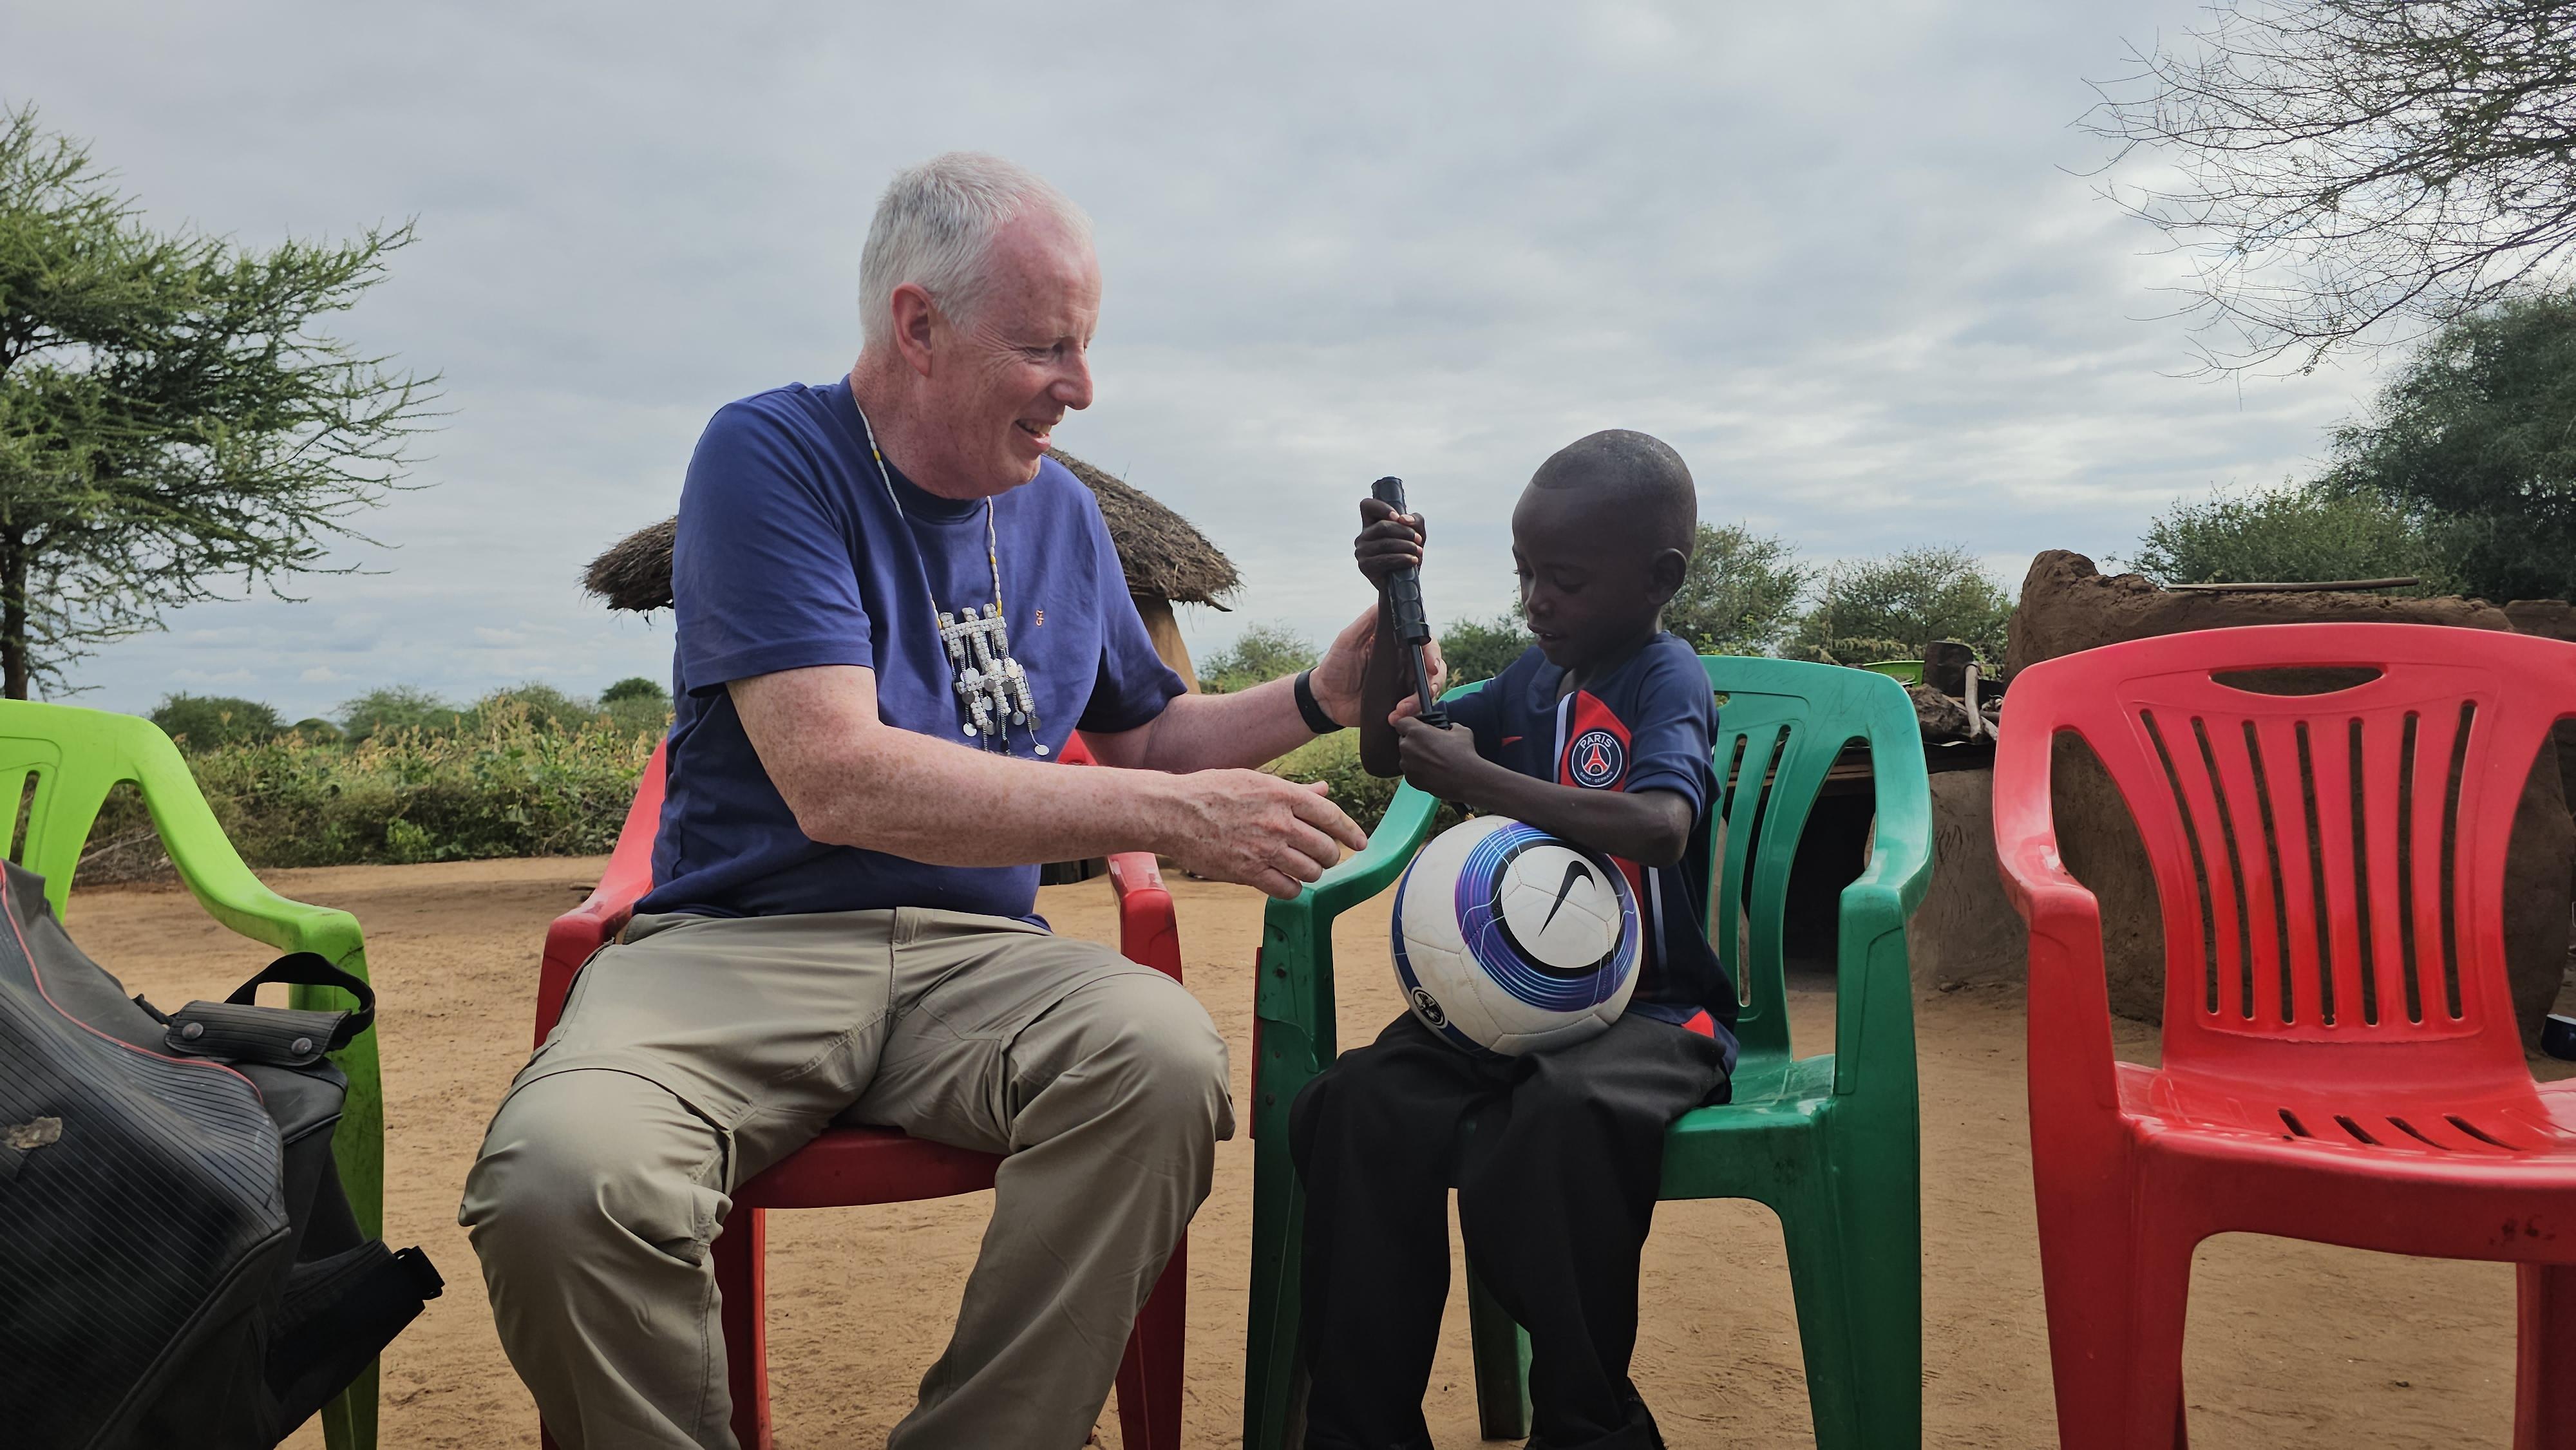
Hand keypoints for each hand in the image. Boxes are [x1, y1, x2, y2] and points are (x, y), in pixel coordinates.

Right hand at [1162, 770, 1369, 899]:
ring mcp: (1265, 849)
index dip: (1351, 832)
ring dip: (1311, 873)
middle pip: (1326, 849)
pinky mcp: (1249, 872)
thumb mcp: (1255, 780)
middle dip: (1328, 855)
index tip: (1360, 843)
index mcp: (1283, 794)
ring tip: (1299, 867)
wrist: (1173, 812)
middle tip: (1320, 856)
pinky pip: (1288, 889)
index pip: (1332, 816)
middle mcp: (1279, 822)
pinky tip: (1284, 881)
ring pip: (1311, 872)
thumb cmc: (1211, 791)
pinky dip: (1292, 889)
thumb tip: (1323, 791)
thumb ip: (1294, 790)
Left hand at [1309, 609, 1446, 727]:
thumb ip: (1368, 620)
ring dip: (1418, 701)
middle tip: (1427, 690)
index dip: (1432, 653)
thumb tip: (1387, 600)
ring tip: (1400, 710)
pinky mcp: (1400, 705)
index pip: (1425, 643)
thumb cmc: (1335, 666)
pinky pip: (1415, 709)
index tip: (1430, 665)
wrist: (1325, 699)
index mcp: (1397, 645)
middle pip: (1434, 668)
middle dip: (1433, 680)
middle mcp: (1405, 664)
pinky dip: (1410, 713)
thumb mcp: (1348, 639)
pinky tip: (1395, 717)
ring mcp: (1404, 685)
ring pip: (1428, 690)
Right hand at [1354, 496, 1425, 590]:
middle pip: (1383, 526)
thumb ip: (1415, 521)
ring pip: (1385, 543)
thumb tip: (1403, 519)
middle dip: (1405, 532)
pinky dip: (1402, 559)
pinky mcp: (1365, 566)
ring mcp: (1361, 552)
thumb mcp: (1416, 534)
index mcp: (1371, 524)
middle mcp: (1363, 536)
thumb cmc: (1408, 554)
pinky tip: (1413, 560)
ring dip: (1407, 546)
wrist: (1402, 583)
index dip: (1381, 507)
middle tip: (1419, 540)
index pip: (1367, 505)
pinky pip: (1385, 559)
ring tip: (1419, 551)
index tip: (1397, 517)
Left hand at [1391, 714, 1485, 801]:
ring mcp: (1407, 764)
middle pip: (1404, 739)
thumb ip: (1449, 726)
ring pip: (1407, 756)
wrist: (1466, 779)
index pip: (1402, 722)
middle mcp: (1407, 746)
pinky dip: (1418, 770)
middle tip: (1430, 746)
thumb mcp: (1460, 730)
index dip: (1410, 724)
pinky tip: (1433, 771)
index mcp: (1416, 731)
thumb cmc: (1463, 754)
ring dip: (1416, 757)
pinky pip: (1410, 771)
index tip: (1417, 728)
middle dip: (1414, 741)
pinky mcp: (1409, 779)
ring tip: (1433, 761)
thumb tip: (1449, 728)